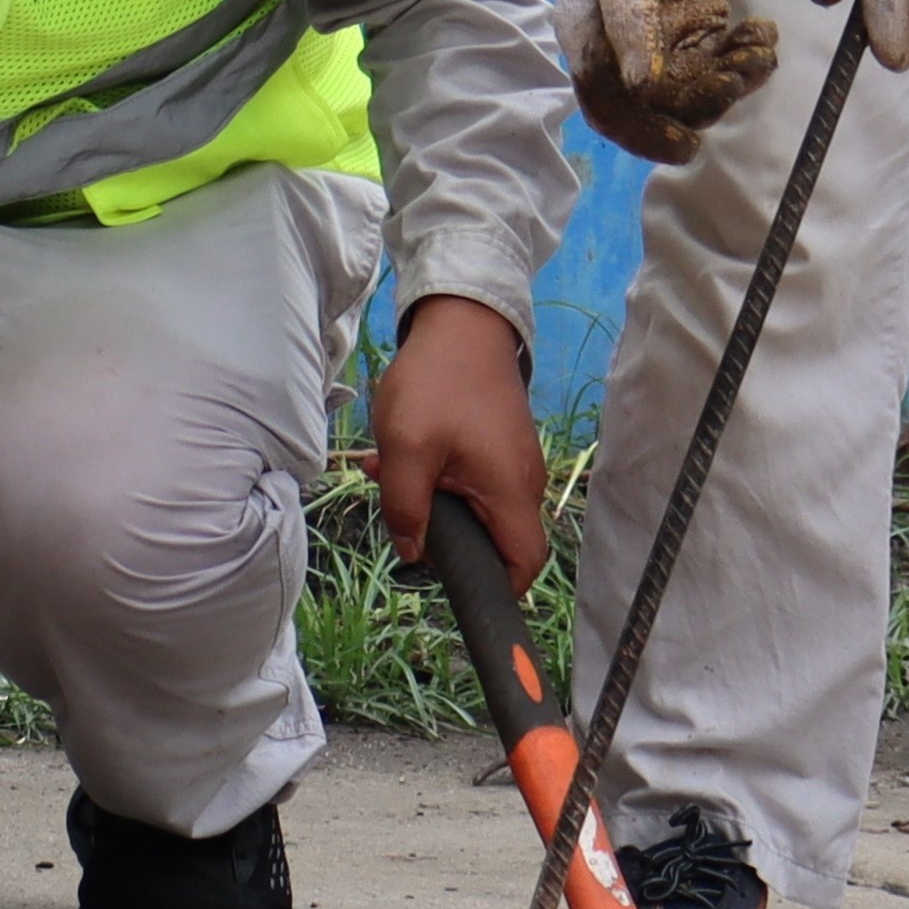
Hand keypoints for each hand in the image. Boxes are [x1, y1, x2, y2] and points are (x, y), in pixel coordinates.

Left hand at [364, 292, 546, 593]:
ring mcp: (513, 463)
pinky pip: (473, 480)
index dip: (495, 588)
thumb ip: (405, 508)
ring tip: (385, 473)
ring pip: (477, 507)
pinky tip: (400, 454)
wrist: (461, 320)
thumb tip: (412, 553)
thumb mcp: (406, 449)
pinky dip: (437, 476)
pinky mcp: (500, 445)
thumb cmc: (436, 382)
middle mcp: (524, 483)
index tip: (454, 586)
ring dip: (431, 500)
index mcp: (510, 491)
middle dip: (445, 537)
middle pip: (495, 540)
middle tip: (400, 514)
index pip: (523, 564)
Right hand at [557, 0, 779, 163]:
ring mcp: (659, 36)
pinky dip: (744, 54)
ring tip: (759, 51)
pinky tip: (762, 32)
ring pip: (695, 86)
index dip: (643, 133)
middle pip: (657, 104)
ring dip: (730, 78)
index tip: (687, 142)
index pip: (609, 105)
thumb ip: (629, 21)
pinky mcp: (692, 22)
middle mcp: (621, 46)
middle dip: (702, 103)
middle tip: (739, 77)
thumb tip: (642, 87)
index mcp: (589, 35)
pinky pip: (718, 57)